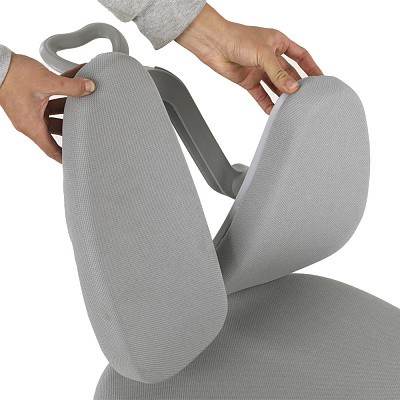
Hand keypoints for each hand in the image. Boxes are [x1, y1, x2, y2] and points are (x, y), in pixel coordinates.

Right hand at [0, 54, 93, 162]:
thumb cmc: (12, 76)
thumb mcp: (46, 82)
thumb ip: (70, 86)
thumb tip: (89, 87)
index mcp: (33, 126)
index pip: (51, 149)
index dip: (65, 156)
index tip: (76, 160)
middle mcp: (31, 121)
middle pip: (57, 130)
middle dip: (73, 126)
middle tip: (89, 126)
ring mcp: (30, 110)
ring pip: (55, 113)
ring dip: (70, 106)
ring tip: (86, 100)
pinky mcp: (30, 99)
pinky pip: (50, 98)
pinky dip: (63, 91)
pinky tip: (76, 79)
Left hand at [176, 4, 322, 113]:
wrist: (214, 44)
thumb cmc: (237, 38)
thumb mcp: (264, 54)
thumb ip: (278, 73)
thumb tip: (292, 89)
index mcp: (278, 42)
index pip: (301, 56)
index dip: (311, 67)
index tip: (320, 79)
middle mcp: (270, 56)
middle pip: (289, 73)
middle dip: (297, 85)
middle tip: (306, 97)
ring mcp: (259, 69)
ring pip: (275, 86)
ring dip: (282, 96)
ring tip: (292, 107)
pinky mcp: (248, 81)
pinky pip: (261, 95)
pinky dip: (267, 103)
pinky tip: (274, 111)